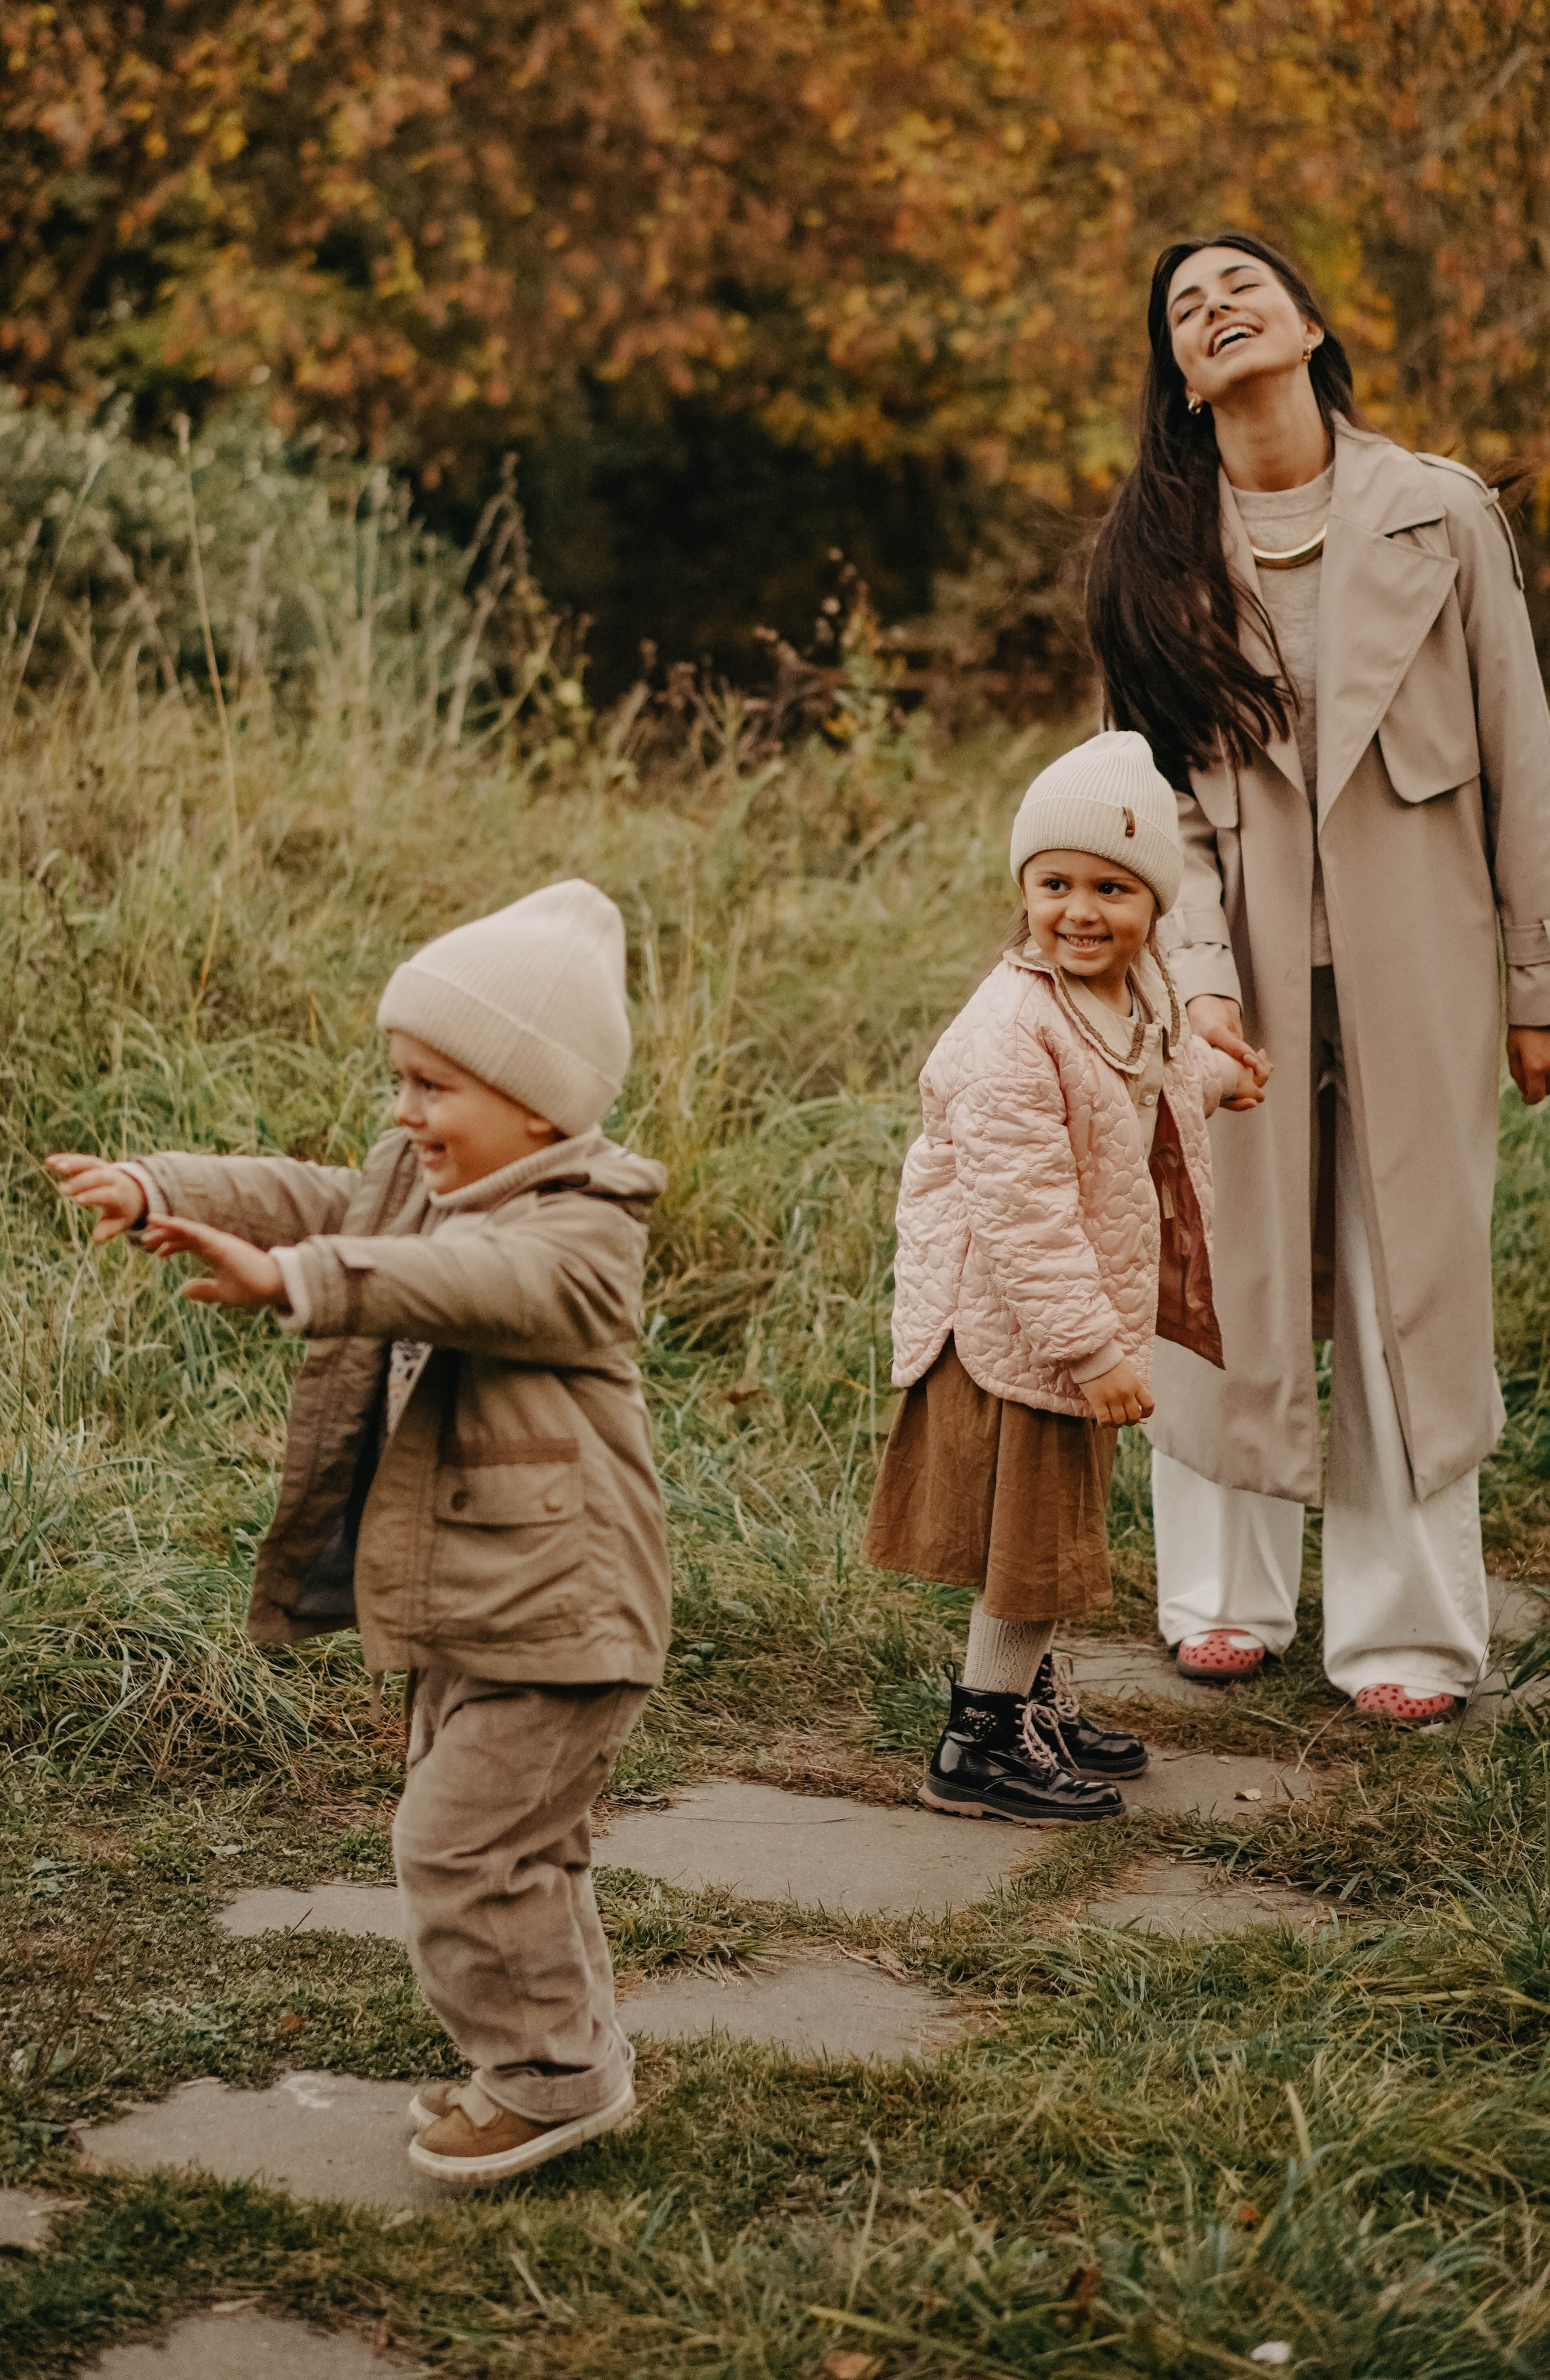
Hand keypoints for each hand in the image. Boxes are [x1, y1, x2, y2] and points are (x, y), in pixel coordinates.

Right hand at [47, 1153, 147, 1242]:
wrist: (133, 1190)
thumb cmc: (123, 1210)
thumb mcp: (120, 1222)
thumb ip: (108, 1230)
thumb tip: (96, 1239)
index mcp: (120, 1193)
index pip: (107, 1193)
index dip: (93, 1196)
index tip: (78, 1201)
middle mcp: (112, 1178)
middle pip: (97, 1176)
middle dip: (80, 1182)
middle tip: (63, 1190)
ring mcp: (102, 1168)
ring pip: (88, 1163)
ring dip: (71, 1163)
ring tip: (54, 1166)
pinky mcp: (92, 1163)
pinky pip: (79, 1159)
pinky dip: (65, 1159)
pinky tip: (49, 1162)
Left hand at [138, 1215, 286, 1307]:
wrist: (273, 1286)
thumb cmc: (252, 1287)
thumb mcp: (222, 1292)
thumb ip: (204, 1291)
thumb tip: (183, 1291)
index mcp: (215, 1253)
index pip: (189, 1244)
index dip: (172, 1245)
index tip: (157, 1253)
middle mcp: (215, 1244)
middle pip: (185, 1235)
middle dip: (165, 1236)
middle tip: (145, 1240)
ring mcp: (217, 1241)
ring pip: (187, 1230)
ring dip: (168, 1226)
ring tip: (150, 1223)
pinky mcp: (220, 1243)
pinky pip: (195, 1232)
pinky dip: (179, 1226)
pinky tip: (166, 1223)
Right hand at [1082, 1356, 1153, 1426]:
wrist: (1091, 1353)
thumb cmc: (1109, 1361)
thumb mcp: (1129, 1371)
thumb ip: (1134, 1385)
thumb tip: (1136, 1401)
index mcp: (1136, 1384)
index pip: (1149, 1405)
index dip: (1146, 1414)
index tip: (1141, 1414)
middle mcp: (1126, 1393)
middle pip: (1134, 1416)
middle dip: (1130, 1421)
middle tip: (1124, 1419)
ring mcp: (1112, 1397)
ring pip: (1120, 1421)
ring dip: (1117, 1424)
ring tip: (1112, 1420)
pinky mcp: (1097, 1401)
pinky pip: (1104, 1420)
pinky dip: (1105, 1424)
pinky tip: (1103, 1421)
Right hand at [1188, 995, 1270, 1110]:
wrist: (1207, 1004)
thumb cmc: (1203, 1019)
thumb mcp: (1216, 1031)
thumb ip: (1233, 1046)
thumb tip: (1252, 1061)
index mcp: (1204, 1076)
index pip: (1222, 1098)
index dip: (1237, 1103)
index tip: (1253, 1102)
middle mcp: (1215, 1076)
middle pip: (1239, 1091)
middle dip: (1255, 1082)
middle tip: (1264, 1065)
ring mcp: (1226, 1069)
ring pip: (1247, 1080)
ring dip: (1259, 1072)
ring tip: (1262, 1055)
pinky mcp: (1235, 1061)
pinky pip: (1248, 1069)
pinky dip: (1259, 1066)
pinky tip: (1268, 1062)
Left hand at [1508, 1027, 1549, 1104]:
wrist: (1540, 1010)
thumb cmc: (1523, 1029)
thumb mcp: (1513, 1051)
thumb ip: (1518, 1074)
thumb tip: (1525, 1092)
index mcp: (1535, 1066)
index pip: (1536, 1096)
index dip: (1530, 1099)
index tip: (1526, 1098)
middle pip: (1548, 1090)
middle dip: (1539, 1086)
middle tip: (1532, 1073)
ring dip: (1549, 1079)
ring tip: (1541, 1063)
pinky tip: (1546, 1059)